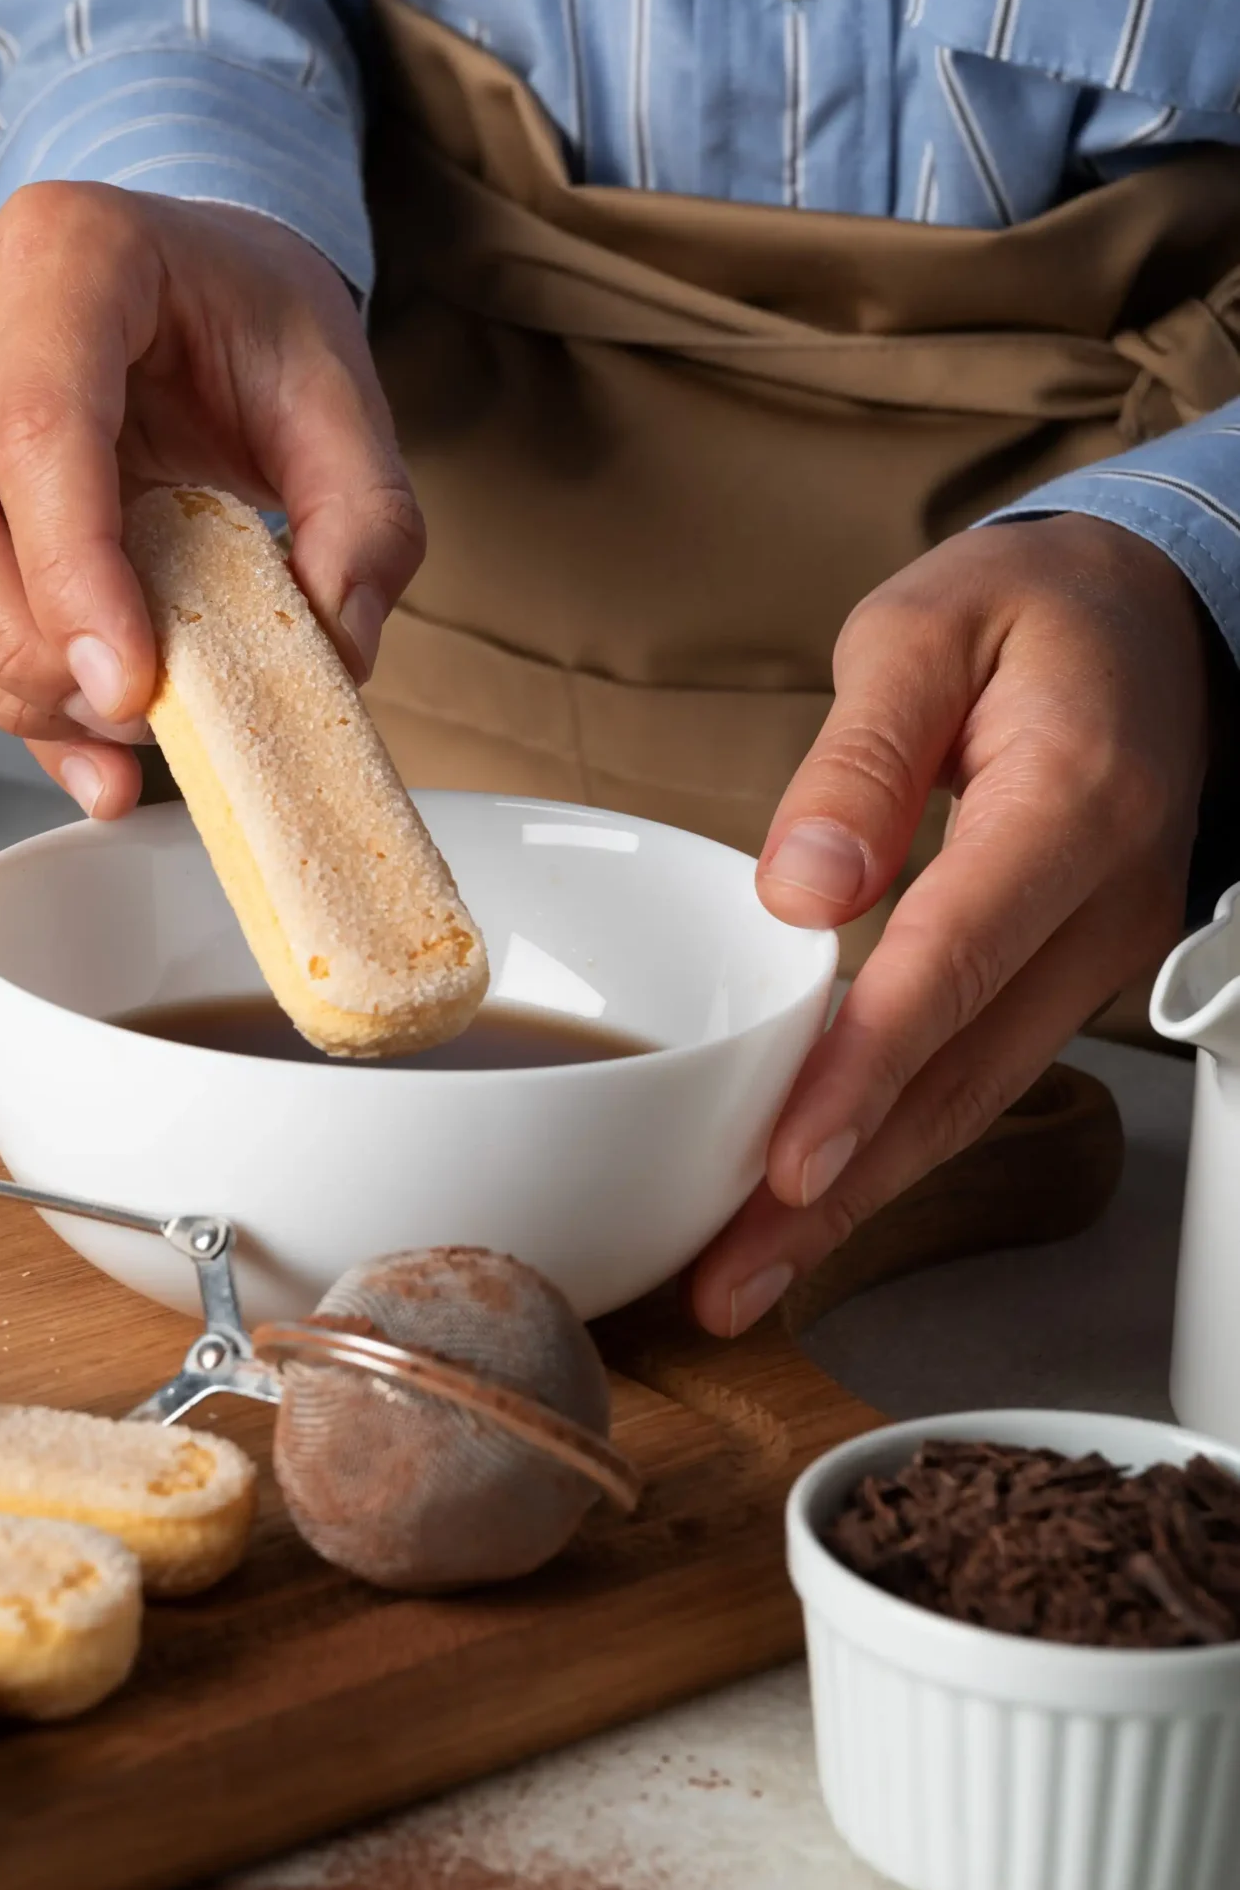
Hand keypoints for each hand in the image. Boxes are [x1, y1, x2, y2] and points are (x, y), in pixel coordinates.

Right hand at [0, 186, 421, 814]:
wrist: (197, 286)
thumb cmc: (248, 321)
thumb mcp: (343, 398)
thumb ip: (366, 521)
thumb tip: (338, 645)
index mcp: (69, 252)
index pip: (40, 426)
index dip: (73, 570)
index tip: (129, 681)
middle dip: (21, 643)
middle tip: (128, 712)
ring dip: (1, 680)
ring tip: (118, 725)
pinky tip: (76, 734)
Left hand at [689, 515, 1210, 1336]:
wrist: (1154, 618)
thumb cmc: (1030, 616)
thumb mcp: (924, 631)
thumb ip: (861, 759)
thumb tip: (802, 891)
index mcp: (1074, 804)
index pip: (955, 962)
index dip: (867, 1073)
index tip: (791, 1162)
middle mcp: (1105, 903)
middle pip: (965, 1072)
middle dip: (846, 1188)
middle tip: (734, 1273)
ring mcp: (1101, 951)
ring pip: (976, 1095)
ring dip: (865, 1189)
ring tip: (750, 1266)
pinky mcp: (1072, 973)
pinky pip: (981, 1069)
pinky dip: (898, 1137)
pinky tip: (820, 1190)